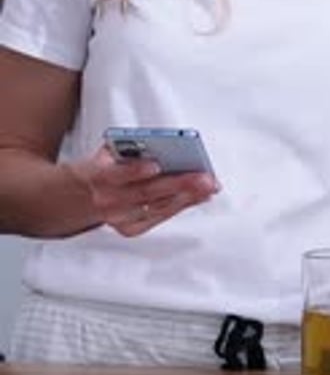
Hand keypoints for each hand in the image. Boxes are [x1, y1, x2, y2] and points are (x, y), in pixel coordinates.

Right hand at [71, 145, 219, 236]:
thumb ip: (127, 149)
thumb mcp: (104, 152)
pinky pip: (158, 218)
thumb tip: (160, 146)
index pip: (116, 173)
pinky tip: (196, 198)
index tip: (155, 164)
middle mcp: (107, 199)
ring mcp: (118, 218)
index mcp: (96, 175)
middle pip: (146, 193)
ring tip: (209, 187)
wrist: (74, 196)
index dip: (135, 170)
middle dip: (179, 184)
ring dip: (186, 197)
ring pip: (157, 207)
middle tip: (204, 178)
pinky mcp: (128, 229)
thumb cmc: (97, 168)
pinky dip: (179, 207)